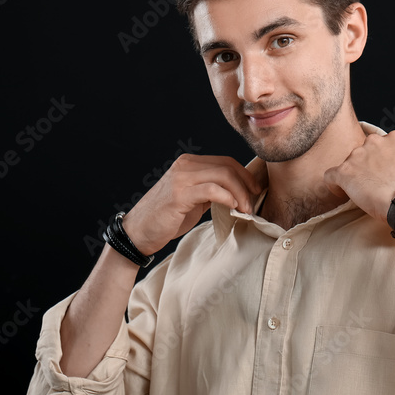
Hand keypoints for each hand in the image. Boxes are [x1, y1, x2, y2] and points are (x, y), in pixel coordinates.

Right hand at [122, 154, 261, 255]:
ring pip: (223, 176)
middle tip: (253, 203)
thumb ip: (210, 191)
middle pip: (227, 166)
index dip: (244, 175)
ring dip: (240, 193)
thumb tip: (237, 194)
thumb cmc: (165, 218)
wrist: (138, 232)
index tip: (255, 190)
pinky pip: (212, 190)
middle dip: (246, 184)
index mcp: (188, 163)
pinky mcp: (180, 194)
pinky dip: (227, 197)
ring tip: (246, 210)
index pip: (225, 161)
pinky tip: (233, 208)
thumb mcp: (192, 199)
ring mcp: (182, 178)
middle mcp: (185, 166)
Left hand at [323, 130, 394, 224]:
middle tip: (371, 183)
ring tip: (361, 192)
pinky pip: (330, 175)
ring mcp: (358, 155)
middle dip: (365, 166)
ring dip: (352, 175)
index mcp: (394, 138)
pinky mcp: (345, 171)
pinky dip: (334, 184)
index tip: (380, 172)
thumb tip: (389, 171)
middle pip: (363, 152)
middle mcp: (374, 141)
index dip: (378, 159)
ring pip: (347, 163)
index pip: (379, 144)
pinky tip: (341, 192)